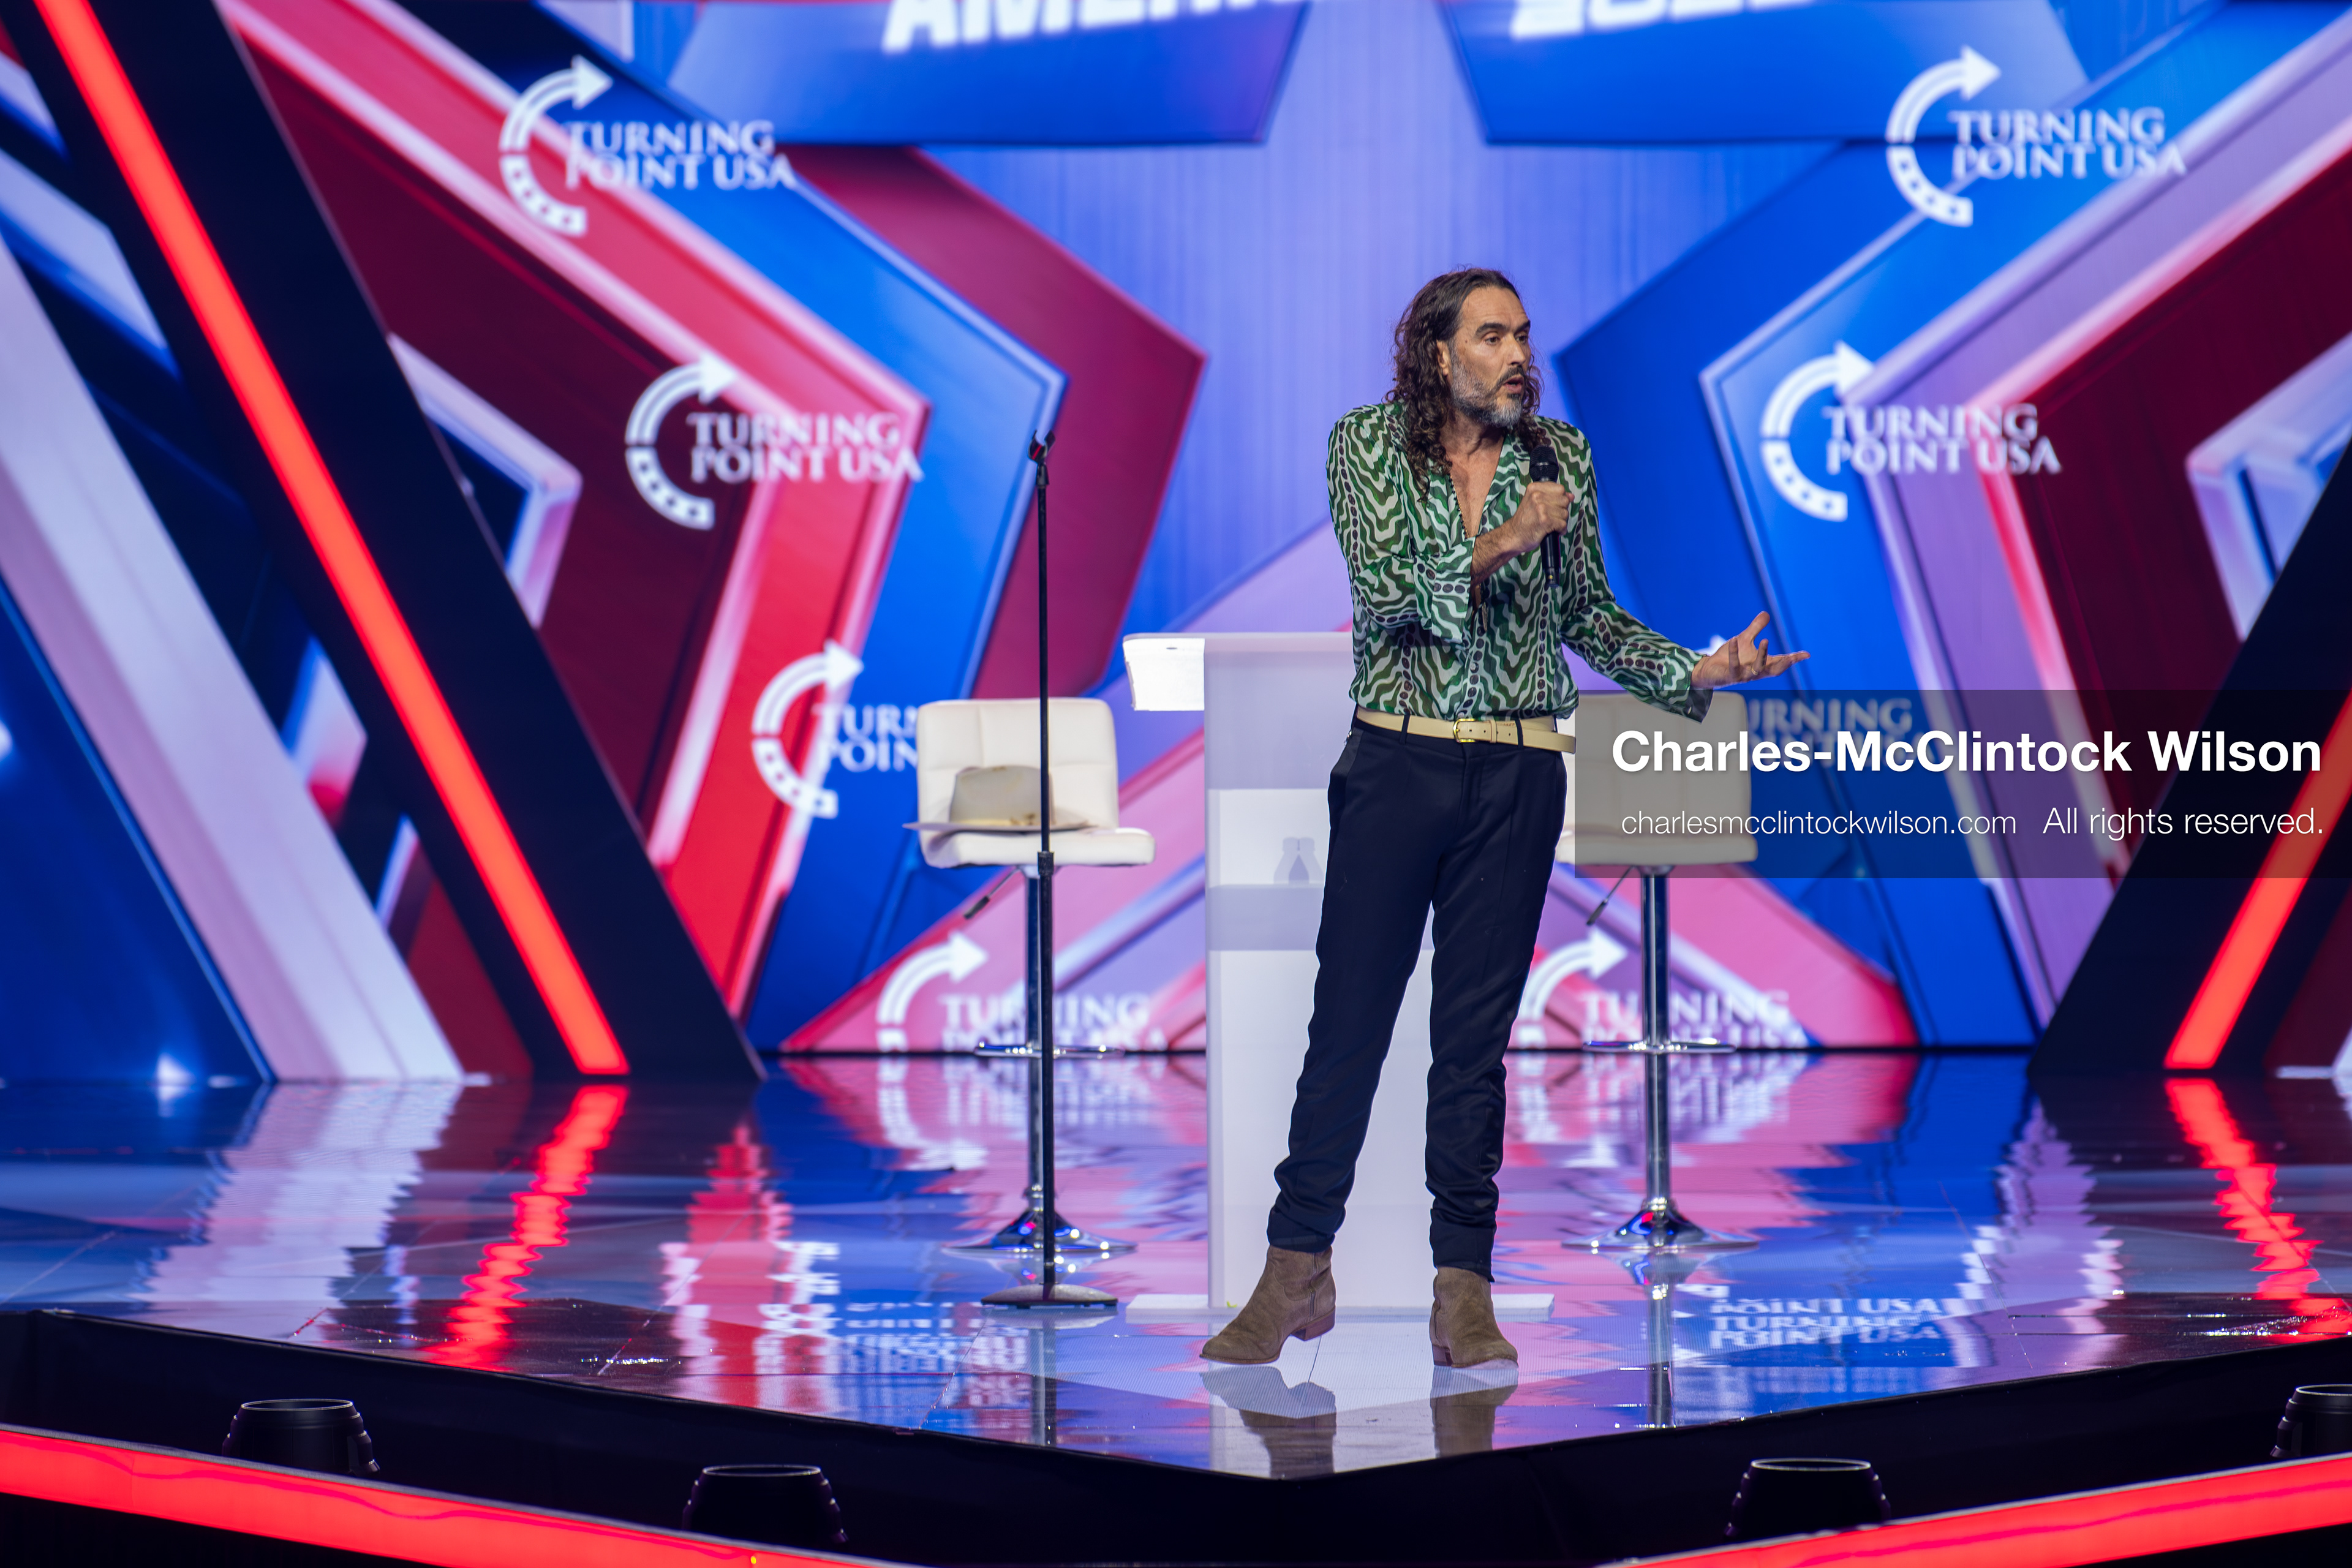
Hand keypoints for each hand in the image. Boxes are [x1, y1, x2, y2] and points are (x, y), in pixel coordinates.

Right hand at [1504, 480, 1569, 555]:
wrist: (1513, 536)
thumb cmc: (1524, 521)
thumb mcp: (1535, 502)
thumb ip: (1553, 496)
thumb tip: (1571, 496)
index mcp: (1534, 488)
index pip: (1560, 489)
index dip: (1560, 499)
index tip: (1553, 506)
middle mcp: (1537, 496)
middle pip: (1564, 500)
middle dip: (1561, 510)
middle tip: (1550, 517)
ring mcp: (1541, 508)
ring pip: (1565, 513)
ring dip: (1560, 521)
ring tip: (1549, 524)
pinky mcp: (1545, 521)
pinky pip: (1563, 524)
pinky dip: (1560, 530)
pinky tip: (1551, 530)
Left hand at [1691, 611, 1808, 689]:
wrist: (1708, 670)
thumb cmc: (1727, 658)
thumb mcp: (1744, 640)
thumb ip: (1755, 629)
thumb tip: (1766, 613)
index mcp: (1761, 665)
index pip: (1780, 662)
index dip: (1793, 659)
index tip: (1807, 655)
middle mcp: (1755, 673)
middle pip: (1774, 670)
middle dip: (1785, 664)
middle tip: (1794, 657)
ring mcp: (1743, 676)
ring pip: (1757, 669)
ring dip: (1762, 655)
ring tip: (1765, 640)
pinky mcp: (1730, 676)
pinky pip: (1734, 665)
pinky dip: (1734, 653)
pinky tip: (1733, 640)